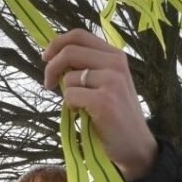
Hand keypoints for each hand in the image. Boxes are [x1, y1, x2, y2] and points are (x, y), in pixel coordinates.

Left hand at [42, 29, 157, 180]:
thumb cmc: (116, 115)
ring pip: (68, 78)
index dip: (57, 43)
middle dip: (51, 68)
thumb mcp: (107, 83)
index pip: (79, 35)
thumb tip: (54, 57)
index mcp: (115, 55)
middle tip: (48, 84)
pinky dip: (71, 107)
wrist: (135, 145)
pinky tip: (85, 115)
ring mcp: (112, 81)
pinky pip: (70, 96)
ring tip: (81, 106)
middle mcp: (115, 63)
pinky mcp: (104, 100)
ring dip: (67, 94)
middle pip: (69, 52)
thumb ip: (88, 67)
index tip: (46, 57)